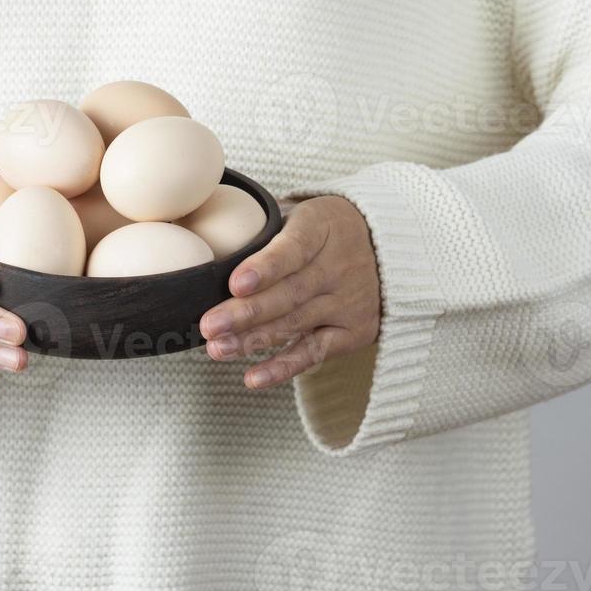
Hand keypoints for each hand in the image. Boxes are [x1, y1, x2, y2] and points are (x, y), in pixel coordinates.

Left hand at [199, 195, 380, 389]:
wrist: (387, 246)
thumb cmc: (322, 229)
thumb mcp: (301, 213)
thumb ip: (263, 226)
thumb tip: (203, 238)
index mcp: (322, 227)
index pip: (293, 248)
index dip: (265, 267)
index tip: (236, 283)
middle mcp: (339, 266)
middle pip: (289, 293)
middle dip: (246, 312)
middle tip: (208, 325)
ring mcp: (348, 301)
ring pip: (296, 323)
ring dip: (254, 340)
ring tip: (217, 349)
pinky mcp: (353, 332)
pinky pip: (314, 353)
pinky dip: (283, 367)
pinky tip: (252, 377)